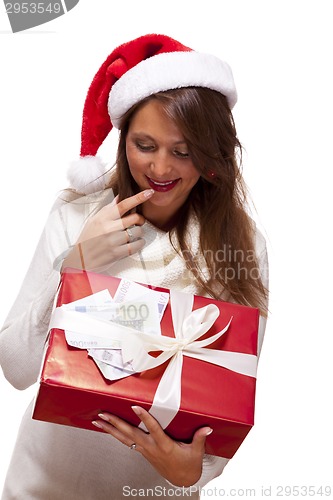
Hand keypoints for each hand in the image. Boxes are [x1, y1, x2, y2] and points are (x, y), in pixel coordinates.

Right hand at [62, 189, 153, 271]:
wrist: (80, 259)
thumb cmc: (88, 238)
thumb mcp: (94, 220)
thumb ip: (108, 210)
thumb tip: (120, 198)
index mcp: (103, 218)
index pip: (123, 204)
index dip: (138, 197)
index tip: (149, 193)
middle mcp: (109, 228)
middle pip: (135, 218)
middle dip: (140, 219)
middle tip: (138, 221)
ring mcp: (113, 241)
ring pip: (138, 231)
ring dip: (139, 232)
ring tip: (134, 234)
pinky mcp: (117, 253)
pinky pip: (136, 245)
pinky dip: (139, 243)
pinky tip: (135, 243)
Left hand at [92, 406, 211, 486]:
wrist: (182, 480)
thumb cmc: (188, 464)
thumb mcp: (196, 451)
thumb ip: (200, 437)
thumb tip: (207, 427)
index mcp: (164, 445)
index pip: (153, 429)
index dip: (144, 418)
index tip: (135, 407)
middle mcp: (151, 447)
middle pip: (130, 434)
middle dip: (116, 423)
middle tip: (103, 414)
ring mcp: (145, 450)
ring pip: (124, 438)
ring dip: (110, 429)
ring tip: (98, 421)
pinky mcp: (143, 452)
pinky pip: (126, 442)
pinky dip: (116, 435)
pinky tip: (108, 429)